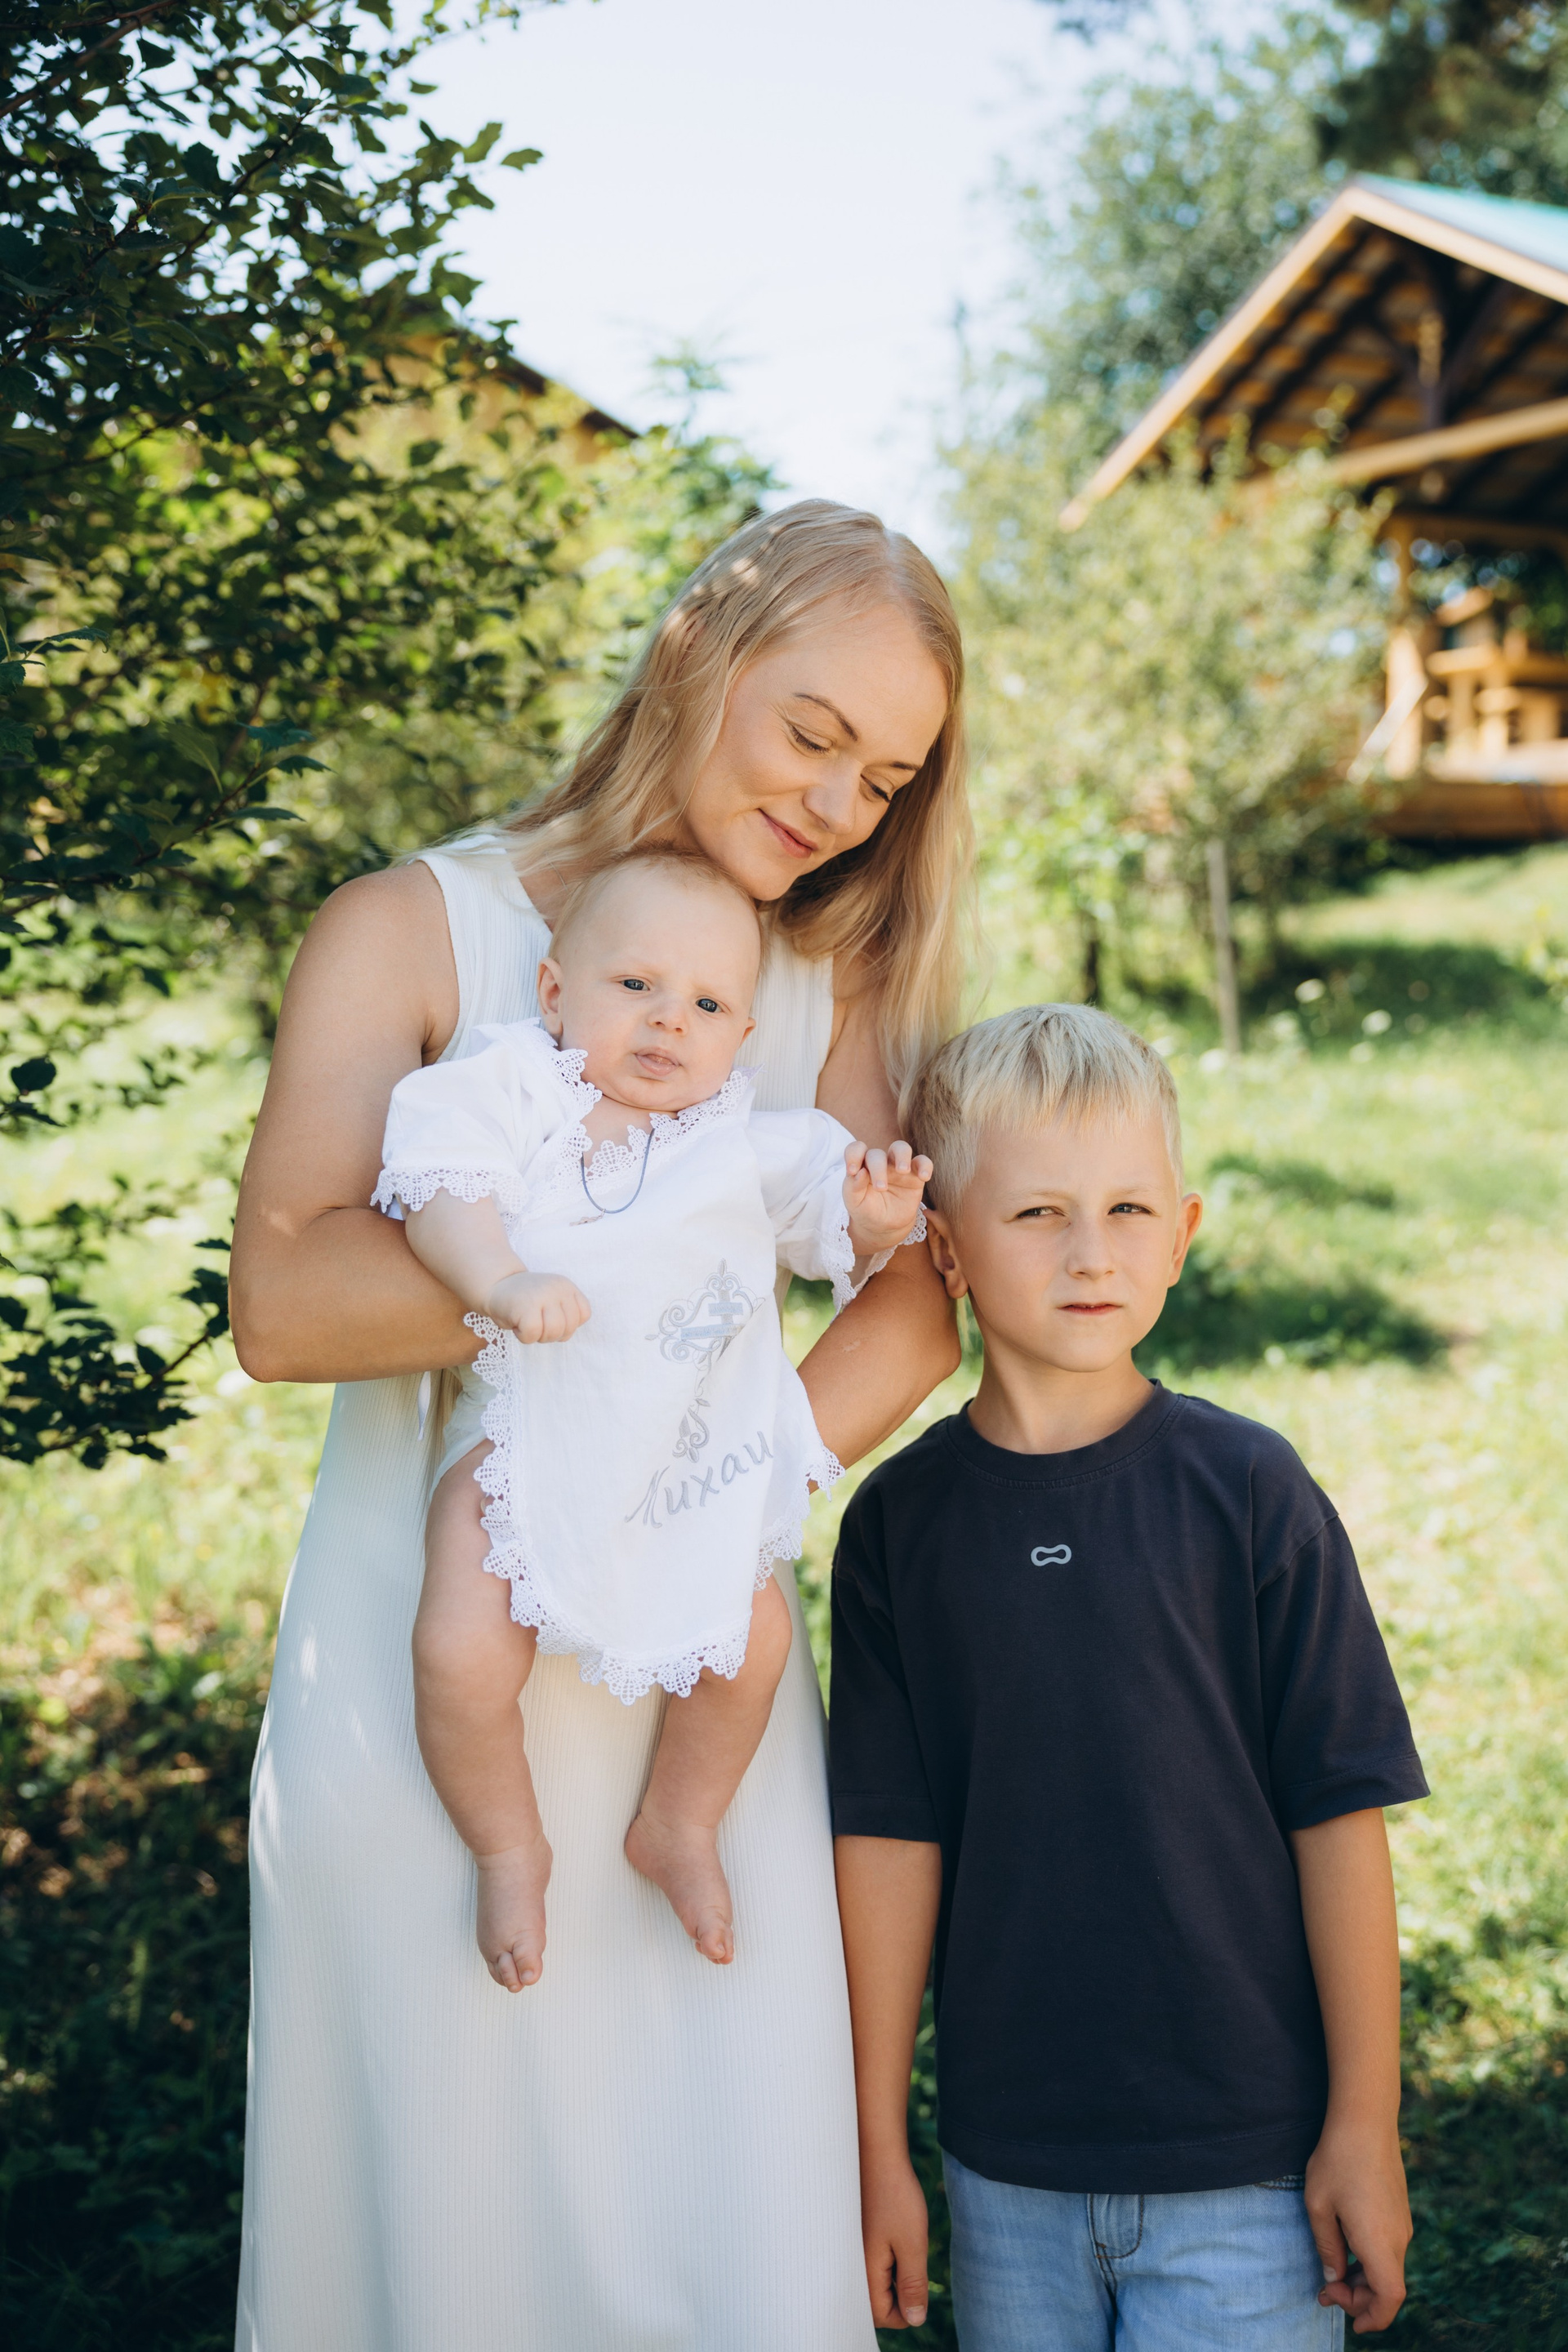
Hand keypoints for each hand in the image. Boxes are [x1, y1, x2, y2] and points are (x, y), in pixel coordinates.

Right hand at [484, 1269, 590, 1344]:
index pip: (584, 1315)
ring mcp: (542, 1296)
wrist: (494, 1285)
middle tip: (535, 1324)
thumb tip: (567, 1334)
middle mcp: (557, 1288)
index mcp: (566, 1286)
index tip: (550, 1318)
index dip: (568, 1325)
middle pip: (568, 1328)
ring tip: (527, 1323)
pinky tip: (516, 1324)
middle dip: (551, 1335)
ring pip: (553, 1333)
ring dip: (538, 1337)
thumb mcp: (552, 1301)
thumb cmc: (524, 1301)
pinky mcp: (526, 1306)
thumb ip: (565, 1314)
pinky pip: (532, 1335)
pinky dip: (523, 1337)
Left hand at [844, 1140, 932, 1257]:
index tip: (852, 1171)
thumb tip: (859, 1172)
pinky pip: (923, 1162)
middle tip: (881, 1188)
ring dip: (902, 1155)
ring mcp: (897, 1168)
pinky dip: (925, 1166)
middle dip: (878, 1168)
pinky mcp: (915, 1176)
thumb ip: (853, 1187)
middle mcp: (879, 1163)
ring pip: (901, 1148)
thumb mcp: (855, 1203)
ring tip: (903, 1170)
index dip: (854, 1154)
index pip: (856, 1149)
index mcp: (862, 1167)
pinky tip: (924, 1177)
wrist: (885, 1226)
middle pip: (877, 1153)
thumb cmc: (867, 1210)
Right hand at [860, 2150, 929, 2330]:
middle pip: (876, 2301)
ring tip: (902, 2241)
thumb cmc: (895, 2196)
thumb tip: (915, 2319)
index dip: (908, 2309)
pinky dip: (885, 2256)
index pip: (884, 2316)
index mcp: (864, 2272)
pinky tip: (893, 2231)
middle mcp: (851, 2265)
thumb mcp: (913, 2243)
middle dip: (899, 2291)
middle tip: (911, 2258)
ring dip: (893, 2272)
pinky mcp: (853, 2235)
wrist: (876, 2153)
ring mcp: (850, 2249)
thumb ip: (913, 2285)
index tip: (920, 2281)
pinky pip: (869, 2261)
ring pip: (874, 2280)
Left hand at [1306, 2116, 1410, 2333]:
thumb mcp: (1318, 2207)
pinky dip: (1370, 2260)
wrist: (1365, 2120)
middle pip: (1387, 2289)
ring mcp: (1402, 2224)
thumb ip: (1327, 2248)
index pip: (1389, 2299)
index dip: (1373, 2318)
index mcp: (1379, 2243)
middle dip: (1359, 2299)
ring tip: (1332, 2273)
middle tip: (1325, 2291)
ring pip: (1388, 2269)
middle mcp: (1398, 2239)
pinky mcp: (1399, 2211)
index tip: (1350, 2321)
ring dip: (1363, 2279)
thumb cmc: (1337, 2160)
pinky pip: (1389, 2249)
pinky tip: (1346, 2246)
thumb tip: (1334, 2278)